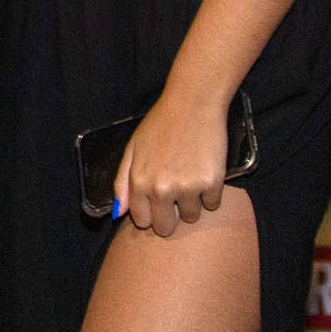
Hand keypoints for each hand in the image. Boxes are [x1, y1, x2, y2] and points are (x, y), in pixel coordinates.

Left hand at [111, 90, 228, 236]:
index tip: (156, 205)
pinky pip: (212, 204)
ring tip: (190, 178)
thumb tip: (118, 213)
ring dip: (192, 204)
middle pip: (166, 227)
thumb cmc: (161, 124)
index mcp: (139, 181)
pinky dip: (210, 193)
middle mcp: (161, 189)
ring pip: (191, 217)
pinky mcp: (212, 183)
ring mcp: (187, 187)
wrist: (193, 104)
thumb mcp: (133, 149)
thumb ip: (123, 182)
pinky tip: (204, 172)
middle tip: (175, 196)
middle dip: (170, 217)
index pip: (142, 221)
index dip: (150, 214)